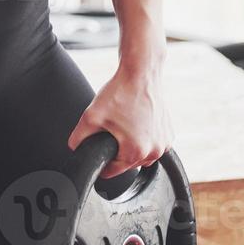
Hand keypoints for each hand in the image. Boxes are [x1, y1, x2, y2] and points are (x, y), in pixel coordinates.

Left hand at [68, 63, 172, 178]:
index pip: (113, 171)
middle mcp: (154, 150)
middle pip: (128, 164)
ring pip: (142, 155)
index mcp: (136, 151)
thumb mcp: (91, 116)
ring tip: (124, 126)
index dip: (102, 163)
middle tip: (112, 131)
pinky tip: (136, 123)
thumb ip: (78, 138)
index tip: (99, 152)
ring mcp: (165, 142)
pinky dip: (145, 138)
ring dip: (132, 146)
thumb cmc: (121, 92)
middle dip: (118, 152)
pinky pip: (153, 144)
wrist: (141, 73)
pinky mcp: (169, 133)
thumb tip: (74, 149)